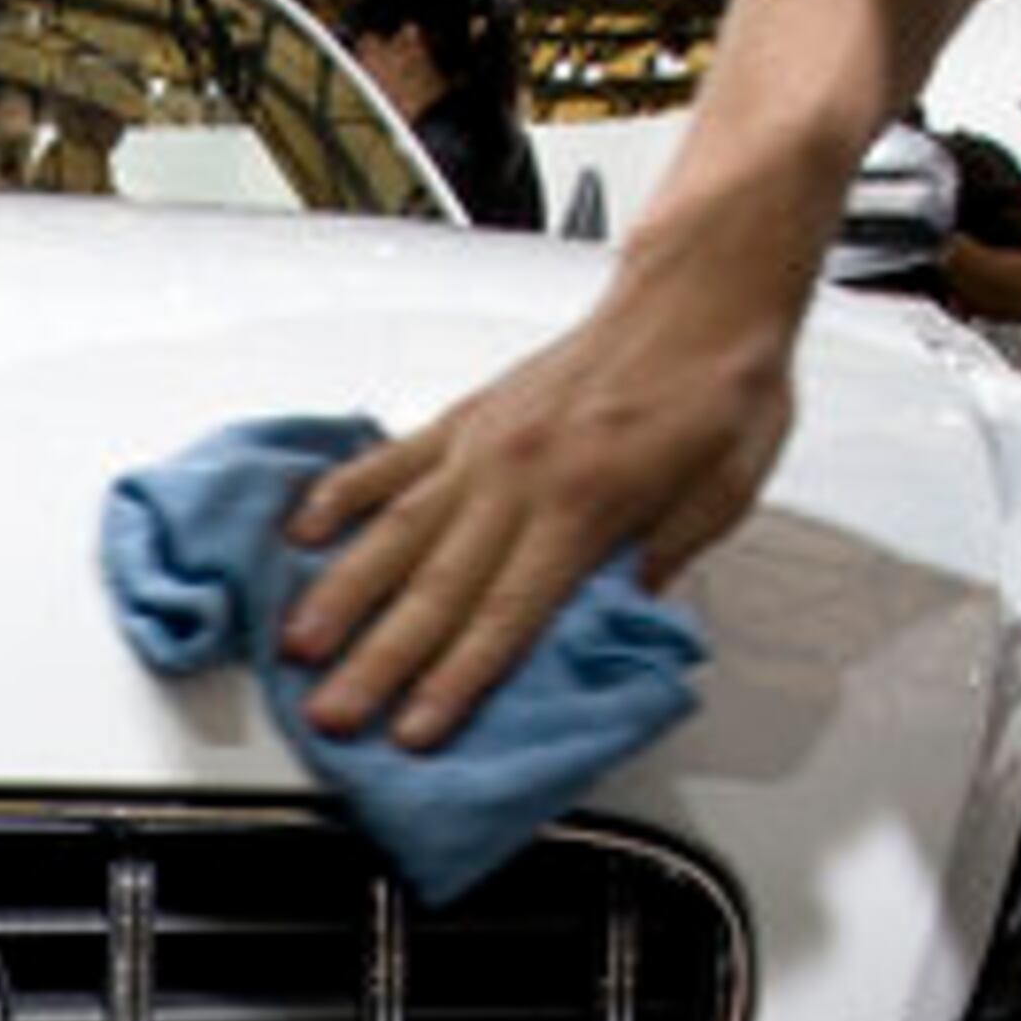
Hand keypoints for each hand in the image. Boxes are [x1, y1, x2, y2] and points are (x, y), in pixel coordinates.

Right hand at [280, 245, 793, 749]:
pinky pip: (391, 460)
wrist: (704, 290)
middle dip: (378, 660)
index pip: (506, 614)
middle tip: (331, 712)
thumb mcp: (725, 491)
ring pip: (397, 530)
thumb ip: (662, 559)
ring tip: (296, 642)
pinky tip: (303, 534)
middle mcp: (521, 473)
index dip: (455, 680)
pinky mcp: (468, 415)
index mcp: (587, 501)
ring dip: (341, 594)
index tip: (415, 730)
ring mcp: (484, 443)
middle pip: (435, 588)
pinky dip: (341, 496)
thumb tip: (616, 623)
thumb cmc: (721, 386)